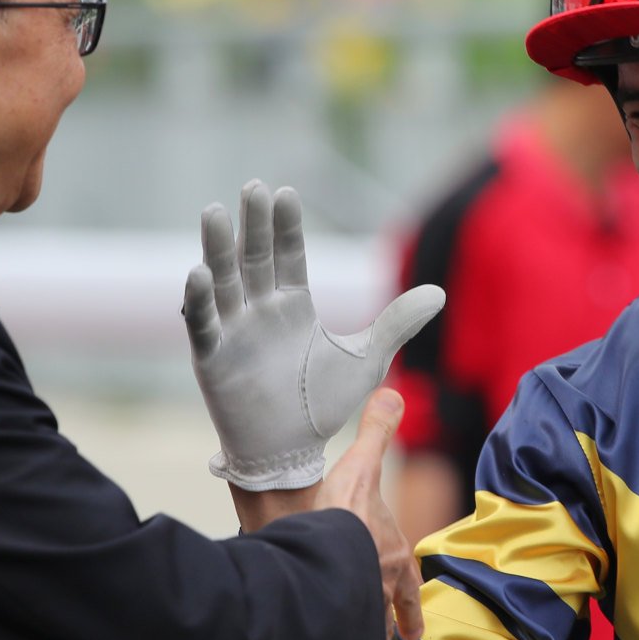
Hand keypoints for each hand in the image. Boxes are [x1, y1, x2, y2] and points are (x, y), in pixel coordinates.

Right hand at [184, 180, 444, 490]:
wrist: (292, 451)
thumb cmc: (323, 405)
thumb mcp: (366, 359)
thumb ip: (397, 323)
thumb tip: (440, 293)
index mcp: (293, 305)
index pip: (288, 254)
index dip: (286, 226)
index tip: (285, 192)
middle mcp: (260, 310)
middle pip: (255, 258)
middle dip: (253, 224)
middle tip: (252, 188)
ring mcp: (234, 331)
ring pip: (223, 281)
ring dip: (217, 249)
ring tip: (213, 213)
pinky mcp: (212, 358)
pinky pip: (203, 323)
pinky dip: (199, 300)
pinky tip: (198, 273)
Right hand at [316, 388, 423, 639]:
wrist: (324, 555)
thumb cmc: (346, 514)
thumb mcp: (360, 462)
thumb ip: (375, 429)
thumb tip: (392, 391)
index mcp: (390, 558)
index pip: (406, 587)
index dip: (409, 607)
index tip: (415, 632)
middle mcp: (377, 591)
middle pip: (385, 621)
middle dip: (385, 635)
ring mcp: (355, 616)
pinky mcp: (331, 635)